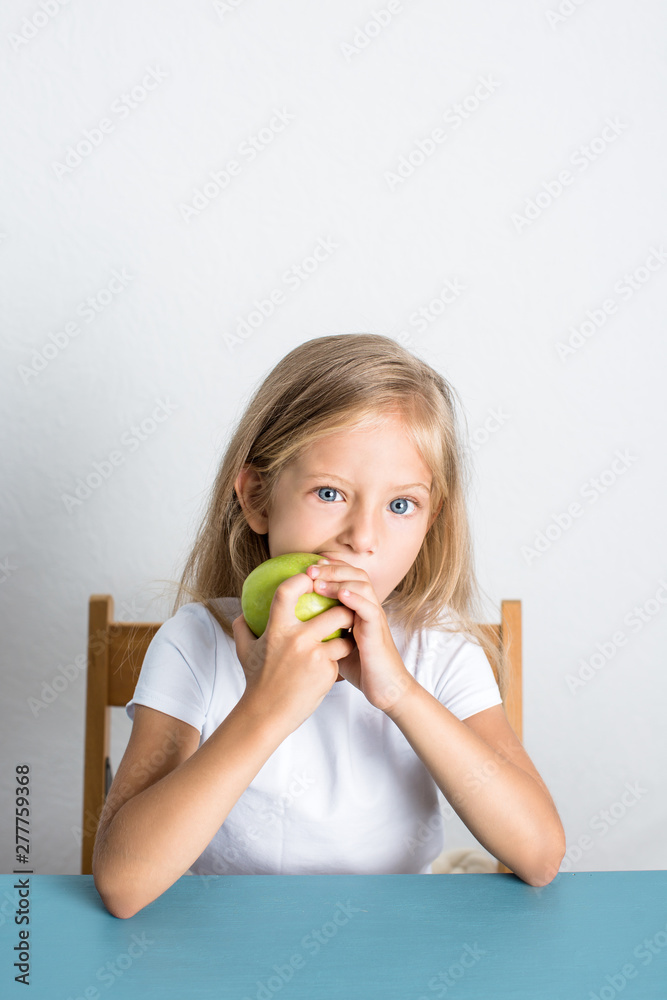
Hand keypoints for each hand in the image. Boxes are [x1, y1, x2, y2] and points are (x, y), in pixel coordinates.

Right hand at [232, 570, 354, 734]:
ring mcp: (315, 656)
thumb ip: (243, 627)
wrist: (266, 714)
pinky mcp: (327, 673)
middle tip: (344, 608)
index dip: (302, 579)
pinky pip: (339, 658)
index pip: (288, 591)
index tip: (310, 577)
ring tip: (344, 636)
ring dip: (346, 637)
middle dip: (344, 609)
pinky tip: (330, 665)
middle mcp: (297, 639)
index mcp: (276, 629)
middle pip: (334, 612)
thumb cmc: (256, 680)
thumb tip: (243, 611)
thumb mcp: (244, 651)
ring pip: (344, 636)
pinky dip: (336, 660)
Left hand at [306, 558, 416, 713]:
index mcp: (359, 608)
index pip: (348, 577)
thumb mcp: (337, 645)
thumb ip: (325, 630)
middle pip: (356, 575)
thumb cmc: (361, 669)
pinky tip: (341, 596)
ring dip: (340, 581)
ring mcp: (375, 619)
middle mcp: (369, 609)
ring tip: (319, 582)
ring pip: (363, 586)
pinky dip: (356, 599)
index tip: (310, 566)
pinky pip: (369, 610)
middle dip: (333, 568)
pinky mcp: (378, 633)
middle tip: (311, 569)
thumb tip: (297, 626)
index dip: (331, 567)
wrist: (385, 690)